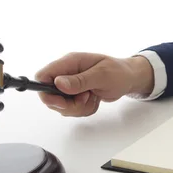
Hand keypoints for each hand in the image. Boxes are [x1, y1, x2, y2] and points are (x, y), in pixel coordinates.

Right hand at [35, 52, 153, 116]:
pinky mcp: (75, 95)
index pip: (43, 76)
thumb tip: (59, 83)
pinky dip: (84, 109)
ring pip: (62, 106)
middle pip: (50, 95)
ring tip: (93, 96)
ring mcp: (70, 85)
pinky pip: (72, 109)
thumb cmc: (119, 72)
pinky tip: (94, 99)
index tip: (62, 101)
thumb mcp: (102, 75)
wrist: (129, 78)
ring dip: (78, 107)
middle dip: (68, 104)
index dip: (46, 91)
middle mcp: (67, 73)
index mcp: (70, 62)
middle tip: (86, 98)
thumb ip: (80, 80)